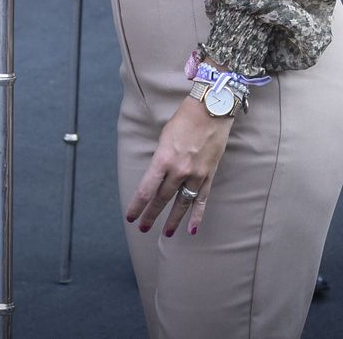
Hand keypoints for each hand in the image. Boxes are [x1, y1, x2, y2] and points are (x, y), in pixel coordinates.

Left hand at [124, 95, 233, 237]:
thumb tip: (157, 177)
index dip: (137, 205)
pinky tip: (191, 229)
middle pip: (162, 199)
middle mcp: (179, 170)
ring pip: (182, 203)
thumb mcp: (164, 138)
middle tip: (143, 228)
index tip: (130, 216)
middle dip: (151, 215)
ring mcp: (196, 174)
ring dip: (173, 220)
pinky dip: (197, 215)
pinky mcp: (209, 175)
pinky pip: (202, 199)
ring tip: (166, 233)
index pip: (146, 189)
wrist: (212, 110)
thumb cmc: (184, 120)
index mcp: (163, 159)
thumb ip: (161, 160)